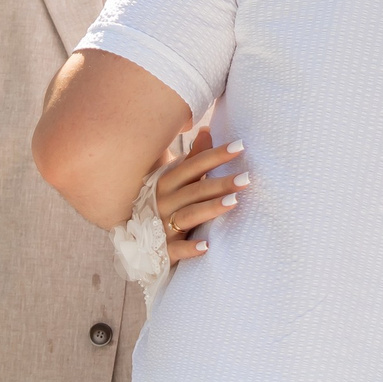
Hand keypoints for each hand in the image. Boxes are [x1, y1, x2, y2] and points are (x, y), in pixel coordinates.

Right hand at [153, 128, 246, 263]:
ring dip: (210, 208)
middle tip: (246, 178)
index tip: (239, 146)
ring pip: (188, 215)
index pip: (193, 166)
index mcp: (165, 182)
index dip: (215, 156)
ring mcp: (161, 227)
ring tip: (234, 202)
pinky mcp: (163, 250)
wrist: (136, 244)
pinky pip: (176, 249)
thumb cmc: (161, 205)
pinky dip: (189, 248)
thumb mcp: (173, 180)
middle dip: (220, 183)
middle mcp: (163, 202)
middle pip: (195, 190)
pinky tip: (206, 246)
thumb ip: (191, 159)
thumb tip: (206, 131)